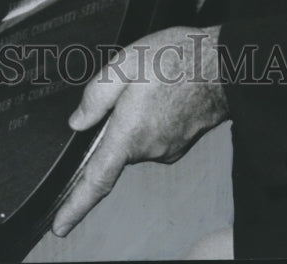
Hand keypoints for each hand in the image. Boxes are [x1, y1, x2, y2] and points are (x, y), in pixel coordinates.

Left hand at [52, 26, 227, 236]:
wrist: (225, 65)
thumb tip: (77, 121)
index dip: (75, 206)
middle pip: (114, 148)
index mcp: (129, 133)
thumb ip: (96, 95)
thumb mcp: (126, 63)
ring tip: (149, 84)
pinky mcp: (179, 145)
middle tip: (127, 87)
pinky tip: (161, 93)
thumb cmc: (178, 59)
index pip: (96, 180)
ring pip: (134, 139)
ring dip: (133, 118)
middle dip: (113, 123)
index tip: (60, 226)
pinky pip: (153, 136)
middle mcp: (149, 149)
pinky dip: (150, 119)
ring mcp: (167, 149)